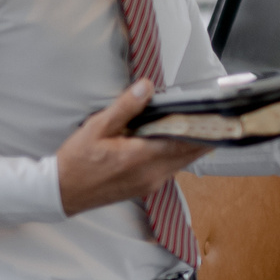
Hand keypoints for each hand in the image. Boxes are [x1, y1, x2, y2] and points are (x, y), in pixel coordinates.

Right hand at [57, 80, 212, 215]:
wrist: (62, 192)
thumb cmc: (76, 160)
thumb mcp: (97, 128)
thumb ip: (125, 107)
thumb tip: (147, 87)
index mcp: (141, 157)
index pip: (184, 142)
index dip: (203, 129)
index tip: (218, 116)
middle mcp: (153, 174)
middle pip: (189, 154)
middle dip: (204, 136)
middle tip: (217, 117)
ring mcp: (152, 184)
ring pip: (182, 162)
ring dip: (191, 146)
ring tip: (201, 125)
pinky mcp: (147, 188)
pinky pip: (171, 169)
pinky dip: (178, 154)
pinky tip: (176, 141)